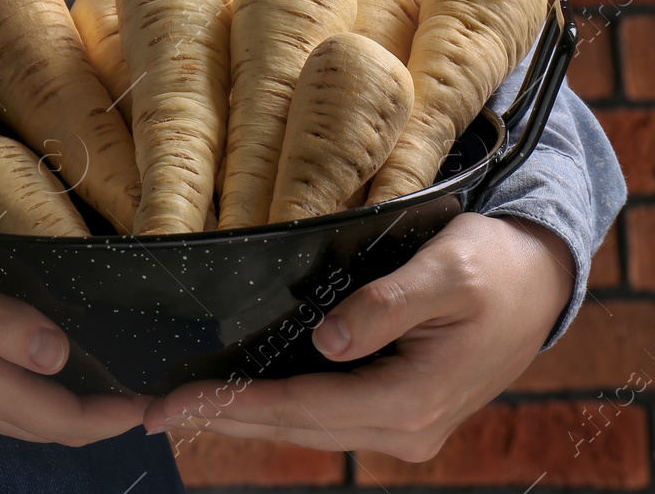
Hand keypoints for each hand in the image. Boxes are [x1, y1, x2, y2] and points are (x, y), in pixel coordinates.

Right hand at [0, 209, 150, 444]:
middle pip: (46, 428)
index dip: (114, 418)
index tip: (159, 406)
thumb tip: (58, 357)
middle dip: (102, 420)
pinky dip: (34, 400)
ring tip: (111, 388)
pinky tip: (45, 371)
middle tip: (151, 401)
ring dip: (69, 412)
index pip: (59, 418)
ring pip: (21, 421)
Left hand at [141, 212, 574, 460]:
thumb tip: (329, 343)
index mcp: (411, 400)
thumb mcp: (447, 270)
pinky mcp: (394, 409)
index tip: (176, 401)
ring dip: (243, 417)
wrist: (539, 281)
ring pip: (305, 426)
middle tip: (154, 411)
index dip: (235, 405)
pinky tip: (237, 396)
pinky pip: (323, 414)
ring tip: (181, 406)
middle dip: (223, 418)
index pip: (302, 407)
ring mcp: (400, 424)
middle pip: (295, 427)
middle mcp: (404, 427)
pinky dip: (276, 408)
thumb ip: (388, 304)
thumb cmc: (493, 265)